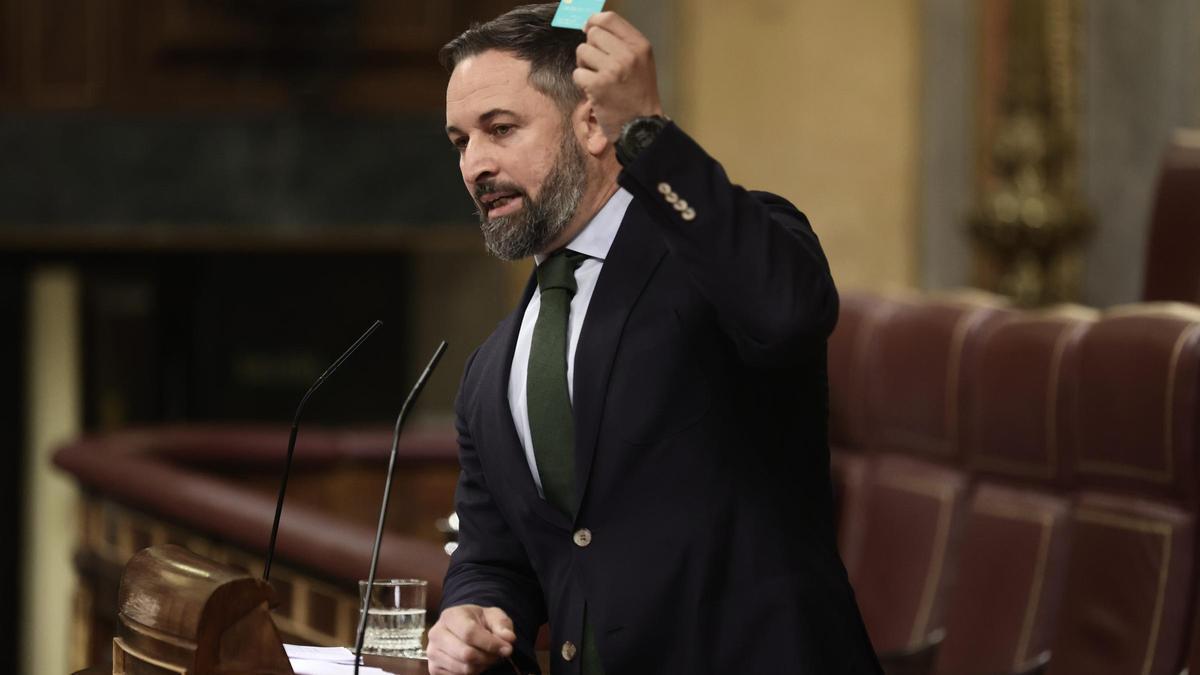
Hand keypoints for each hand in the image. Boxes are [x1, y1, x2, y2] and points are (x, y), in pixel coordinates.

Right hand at [427, 604, 515, 674]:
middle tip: (498, 654)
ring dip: (481, 666)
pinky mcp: (433, 668)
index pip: (469, 633)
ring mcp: (432, 652)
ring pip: (464, 668)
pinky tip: (476, 662)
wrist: (462, 628)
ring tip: (487, 657)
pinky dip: (472, 673)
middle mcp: (436, 634)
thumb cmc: (479, 622)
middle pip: (466, 654)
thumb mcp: (493, 616)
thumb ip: (502, 625)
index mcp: (450, 616)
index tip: (507, 648)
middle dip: (488, 657)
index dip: (491, 644)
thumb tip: (509, 639)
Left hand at [574, 12, 664, 141]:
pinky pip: (577, 73)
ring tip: (597, 78)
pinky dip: (582, 83)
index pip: (610, 18)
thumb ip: (621, 42)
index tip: (589, 30)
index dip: (594, 21)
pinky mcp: (597, 86)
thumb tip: (590, 26)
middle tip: (597, 65)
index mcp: (640, 45)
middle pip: (593, 34)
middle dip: (590, 48)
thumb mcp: (641, 61)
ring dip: (585, 65)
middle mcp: (627, 54)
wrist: (642, 126)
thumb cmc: (639, 93)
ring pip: (582, 51)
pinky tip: (594, 91)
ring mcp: (612, 70)